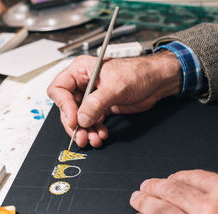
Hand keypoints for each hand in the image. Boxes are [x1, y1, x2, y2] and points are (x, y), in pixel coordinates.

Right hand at [47, 51, 181, 147]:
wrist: (157, 81)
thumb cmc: (139, 73)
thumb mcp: (117, 86)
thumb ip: (97, 102)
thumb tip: (82, 118)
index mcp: (81, 70)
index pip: (60, 89)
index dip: (64, 106)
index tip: (74, 120)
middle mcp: (83, 83)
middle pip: (67, 107)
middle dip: (75, 124)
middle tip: (81, 136)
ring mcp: (91, 96)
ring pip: (79, 118)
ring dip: (85, 131)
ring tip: (93, 139)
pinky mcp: (101, 107)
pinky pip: (91, 121)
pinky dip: (94, 130)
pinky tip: (101, 134)